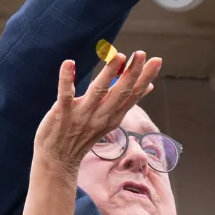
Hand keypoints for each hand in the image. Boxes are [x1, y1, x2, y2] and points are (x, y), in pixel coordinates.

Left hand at [33, 51, 160, 176]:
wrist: (58, 160)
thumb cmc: (84, 135)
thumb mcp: (110, 119)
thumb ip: (126, 102)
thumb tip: (148, 86)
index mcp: (114, 115)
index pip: (133, 95)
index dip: (145, 77)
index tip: (156, 60)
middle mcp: (101, 115)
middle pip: (121, 92)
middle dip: (132, 72)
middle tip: (142, 53)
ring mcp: (82, 115)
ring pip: (98, 91)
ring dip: (109, 74)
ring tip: (119, 56)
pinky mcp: (62, 113)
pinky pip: (64, 95)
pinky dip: (66, 79)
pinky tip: (69, 62)